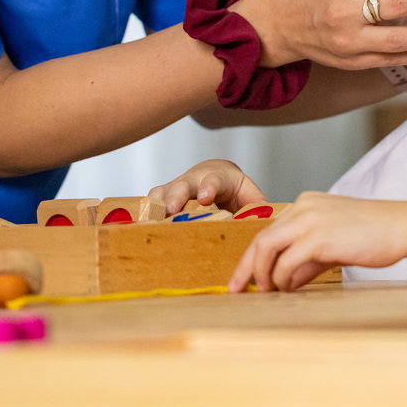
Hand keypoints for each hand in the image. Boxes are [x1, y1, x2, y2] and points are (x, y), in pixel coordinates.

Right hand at [148, 159, 264, 213]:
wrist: (215, 176)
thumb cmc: (234, 189)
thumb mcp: (249, 194)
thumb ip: (257, 207)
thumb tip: (266, 221)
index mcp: (218, 178)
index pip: (213, 180)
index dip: (209, 187)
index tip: (206, 197)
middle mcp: (193, 180)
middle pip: (182, 185)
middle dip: (176, 196)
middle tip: (171, 210)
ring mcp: (175, 188)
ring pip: (161, 193)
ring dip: (155, 207)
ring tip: (150, 223)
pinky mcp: (162, 199)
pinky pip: (150, 204)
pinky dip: (145, 214)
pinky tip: (140, 229)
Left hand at [229, 191, 406, 291]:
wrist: (401, 226)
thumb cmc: (373, 234)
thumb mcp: (334, 242)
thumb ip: (308, 258)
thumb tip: (286, 280)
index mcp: (305, 203)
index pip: (268, 230)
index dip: (252, 257)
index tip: (243, 278)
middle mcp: (302, 207)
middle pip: (261, 239)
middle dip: (246, 267)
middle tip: (237, 290)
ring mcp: (309, 220)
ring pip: (268, 248)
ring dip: (264, 275)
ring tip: (268, 293)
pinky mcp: (319, 237)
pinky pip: (287, 262)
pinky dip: (283, 278)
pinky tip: (289, 289)